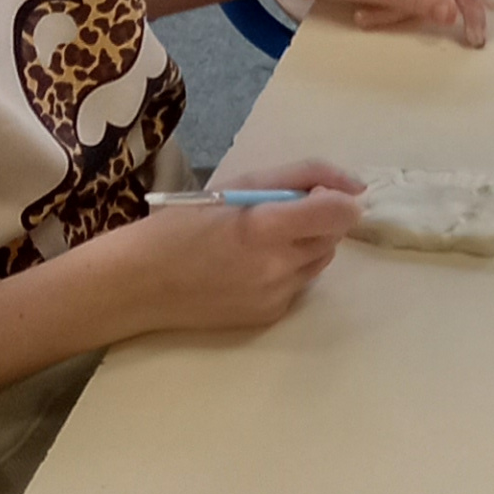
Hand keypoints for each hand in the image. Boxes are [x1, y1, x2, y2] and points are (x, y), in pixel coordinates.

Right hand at [92, 169, 365, 342]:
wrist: (138, 284)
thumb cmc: (181, 226)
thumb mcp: (237, 185)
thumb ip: (300, 177)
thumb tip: (356, 186)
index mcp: (265, 228)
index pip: (339, 214)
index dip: (341, 200)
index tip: (319, 195)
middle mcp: (276, 267)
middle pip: (333, 237)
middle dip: (318, 220)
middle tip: (277, 214)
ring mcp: (275, 296)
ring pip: (320, 261)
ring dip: (305, 245)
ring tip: (261, 240)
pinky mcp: (270, 316)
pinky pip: (299, 285)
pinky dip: (287, 270)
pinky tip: (249, 266)